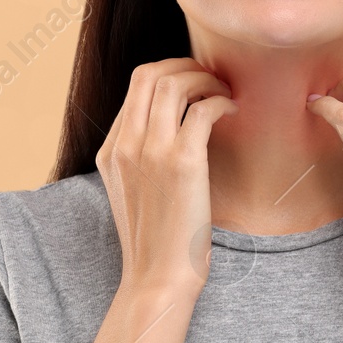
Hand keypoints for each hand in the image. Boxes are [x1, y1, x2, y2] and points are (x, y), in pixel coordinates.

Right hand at [96, 57, 237, 298]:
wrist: (158, 277)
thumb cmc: (155, 241)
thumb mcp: (131, 193)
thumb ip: (138, 159)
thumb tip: (169, 128)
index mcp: (110, 151)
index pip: (135, 86)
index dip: (169, 74)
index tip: (194, 83)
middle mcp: (125, 145)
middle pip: (150, 74)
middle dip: (186, 65)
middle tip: (210, 78)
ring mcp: (150, 152)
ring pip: (175, 84)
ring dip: (206, 80)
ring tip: (224, 93)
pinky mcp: (182, 163)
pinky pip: (203, 110)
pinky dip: (221, 102)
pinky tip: (233, 112)